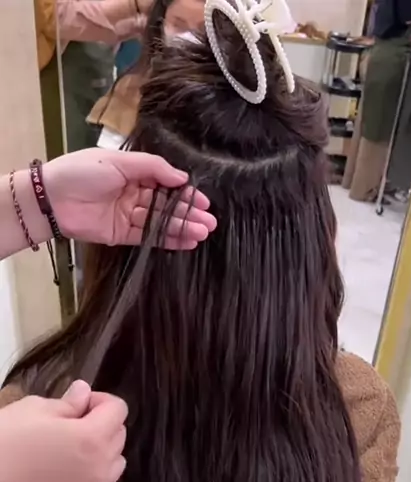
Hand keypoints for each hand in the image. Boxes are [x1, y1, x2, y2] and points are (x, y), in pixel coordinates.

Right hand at [0, 381, 127, 481]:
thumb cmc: (4, 443)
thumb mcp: (33, 410)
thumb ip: (67, 403)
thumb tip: (84, 393)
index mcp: (92, 438)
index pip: (118, 409)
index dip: (99, 400)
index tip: (77, 403)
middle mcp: (101, 465)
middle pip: (119, 434)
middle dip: (101, 423)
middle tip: (69, 422)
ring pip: (114, 461)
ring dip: (102, 449)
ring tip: (71, 447)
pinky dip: (94, 472)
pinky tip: (67, 469)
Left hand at [42, 148, 216, 249]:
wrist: (52, 199)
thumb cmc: (81, 172)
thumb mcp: (119, 162)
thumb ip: (153, 168)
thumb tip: (182, 177)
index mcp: (132, 172)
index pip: (165, 182)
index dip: (184, 192)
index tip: (203, 201)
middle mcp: (132, 193)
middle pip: (166, 204)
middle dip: (188, 213)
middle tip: (210, 222)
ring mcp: (128, 215)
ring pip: (160, 222)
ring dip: (182, 227)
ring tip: (203, 232)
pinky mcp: (121, 234)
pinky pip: (148, 237)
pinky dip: (167, 240)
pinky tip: (186, 241)